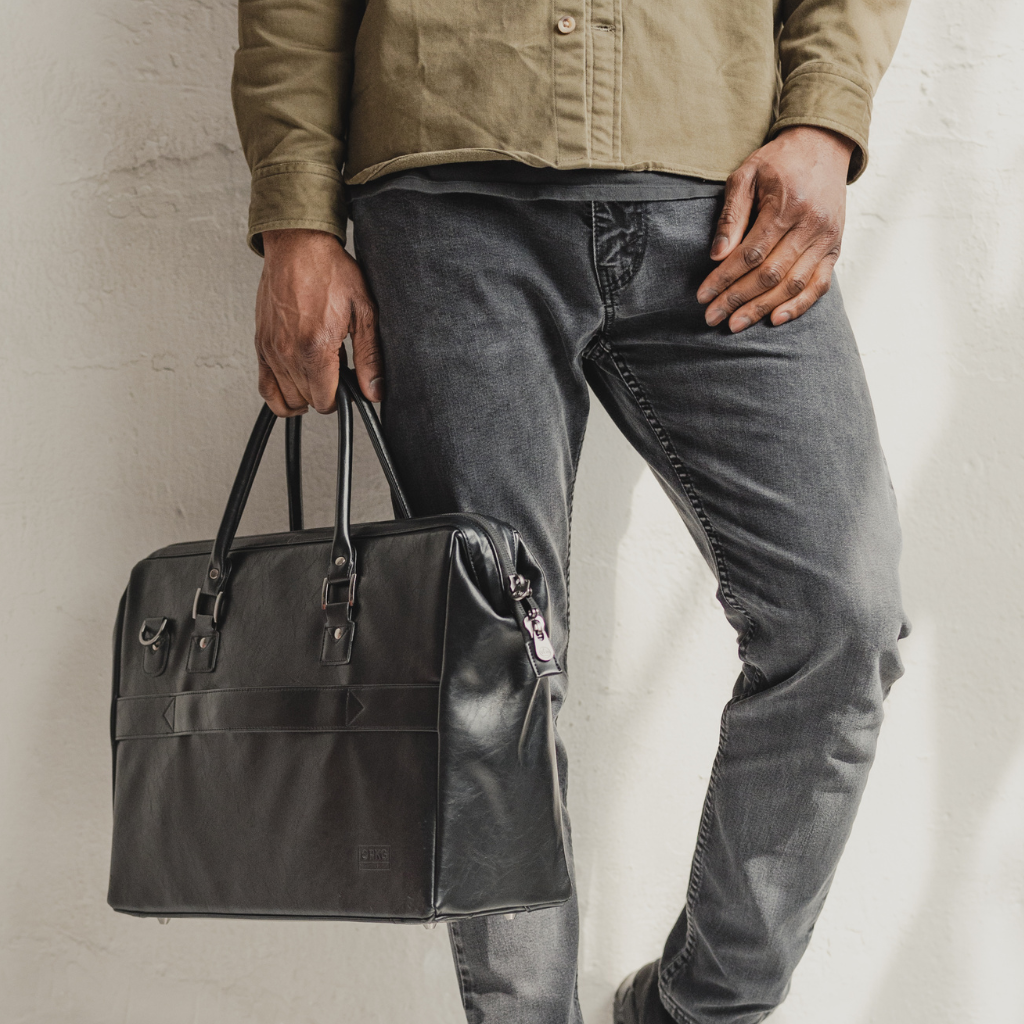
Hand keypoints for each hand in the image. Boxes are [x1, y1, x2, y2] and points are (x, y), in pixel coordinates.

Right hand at [255, 228, 382, 415]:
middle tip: (337, 371)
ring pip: (286, 397)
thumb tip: (373, 391)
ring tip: (319, 373)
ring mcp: (270, 349)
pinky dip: (279, 394)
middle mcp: (287, 351)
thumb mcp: (364, 312)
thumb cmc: (330, 271)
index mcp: (314, 347)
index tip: (348, 383)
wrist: (298, 245)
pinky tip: (295, 385)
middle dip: (325, 393)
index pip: (325, 400)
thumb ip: (370, 357)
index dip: (341, 397)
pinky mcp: (260, 343)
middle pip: (306, 400)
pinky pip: (264, 386)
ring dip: (304, 393)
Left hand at [696, 126, 855, 331]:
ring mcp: (827, 239)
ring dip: (762, 308)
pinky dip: (799, 306)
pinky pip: (819, 285)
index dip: (724, 278)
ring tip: (735, 324)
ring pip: (793, 284)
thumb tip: (716, 255)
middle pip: (770, 274)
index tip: (703, 296)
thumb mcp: (747, 175)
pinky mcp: (835, 248)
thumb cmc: (778, 162)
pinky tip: (775, 319)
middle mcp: (811, 225)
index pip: (750, 254)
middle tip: (712, 317)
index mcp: (787, 205)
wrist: (823, 146)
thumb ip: (731, 215)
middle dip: (737, 299)